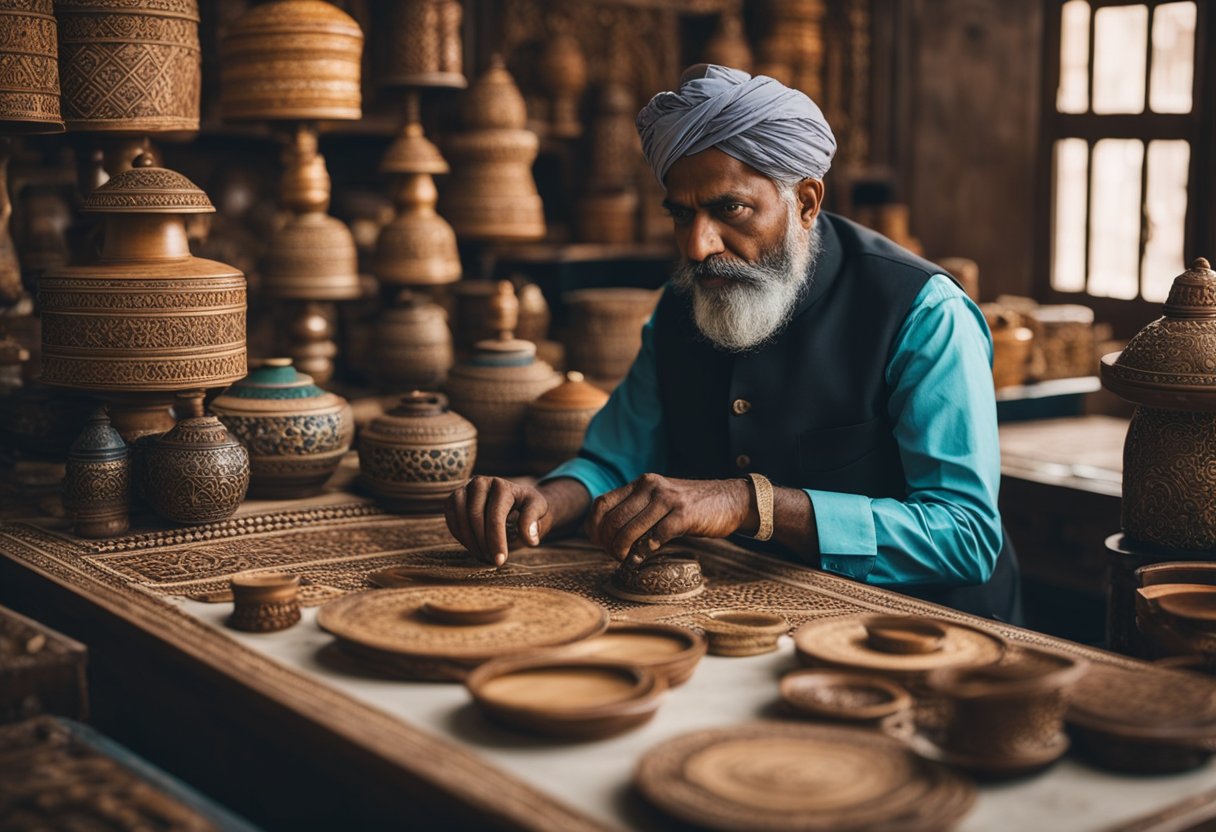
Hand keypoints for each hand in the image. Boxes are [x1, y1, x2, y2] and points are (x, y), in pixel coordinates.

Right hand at [444, 476, 550, 565]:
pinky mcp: (454, 499)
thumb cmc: (527, 505)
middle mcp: (480, 483)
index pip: (495, 516)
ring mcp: (464, 489)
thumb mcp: (538, 509)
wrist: (514, 498)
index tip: (500, 561)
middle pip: (475, 517)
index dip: (496, 540)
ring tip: (484, 556)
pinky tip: (474, 547)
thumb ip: (533, 521)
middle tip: (493, 562)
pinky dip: (461, 537)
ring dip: (470, 542)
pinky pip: (451, 520)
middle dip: (483, 544)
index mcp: (502, 485)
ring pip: (460, 518)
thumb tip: (530, 539)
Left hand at [585, 474, 752, 564]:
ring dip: (622, 551)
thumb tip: (603, 533)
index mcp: (642, 483)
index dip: (594, 526)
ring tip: (626, 559)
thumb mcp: (659, 499)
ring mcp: (667, 500)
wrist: (730, 500)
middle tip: (614, 555)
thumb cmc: (690, 506)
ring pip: (629, 529)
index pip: (602, 503)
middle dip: (608, 543)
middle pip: (612, 519)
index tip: (597, 543)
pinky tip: (641, 560)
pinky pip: (654, 537)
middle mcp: (651, 486)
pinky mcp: (684, 515)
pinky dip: (643, 553)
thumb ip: (636, 510)